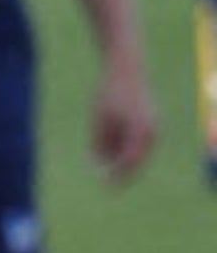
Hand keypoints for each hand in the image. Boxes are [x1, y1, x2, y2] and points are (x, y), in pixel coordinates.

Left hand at [92, 51, 156, 184]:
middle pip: (136, 160)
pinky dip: (125, 148)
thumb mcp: (99, 119)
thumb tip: (97, 164)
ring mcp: (154, 127)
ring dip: (121, 159)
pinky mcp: (150, 122)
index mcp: (140, 131)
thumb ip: (100, 142)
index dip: (118, 175)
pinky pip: (139, 142)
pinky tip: (110, 149)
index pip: (130, 162)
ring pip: (138, 151)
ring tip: (102, 161)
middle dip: (121, 171)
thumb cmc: (109, 93)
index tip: (104, 184)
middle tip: (104, 180)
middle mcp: (152, 131)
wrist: (126, 68)